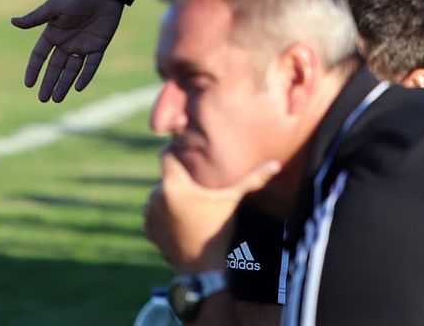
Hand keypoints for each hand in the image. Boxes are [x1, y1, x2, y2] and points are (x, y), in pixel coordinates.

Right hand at [12, 0, 125, 102]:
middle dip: (49, 83)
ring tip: (57, 99)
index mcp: (53, 33)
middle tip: (43, 99)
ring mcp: (82, 45)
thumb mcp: (54, 7)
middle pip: (55, 67)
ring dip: (64, 84)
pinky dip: (85, 76)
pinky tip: (78, 87)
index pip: (39, 55)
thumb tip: (13, 22)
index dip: (34, 69)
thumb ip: (36, 18)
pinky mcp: (98, 46)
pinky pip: (91, 65)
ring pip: (71, 69)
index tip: (28, 84)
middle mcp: (66, 42)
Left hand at [144, 150, 280, 271]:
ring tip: (191, 205)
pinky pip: (155, 212)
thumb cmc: (219, 231)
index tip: (191, 156)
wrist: (204, 269)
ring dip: (170, 196)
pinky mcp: (148, 229)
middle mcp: (155, 197)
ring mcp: (149, 214)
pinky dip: (164, 213)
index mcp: (173, 186)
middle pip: (167, 177)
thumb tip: (275, 165)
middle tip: (198, 187)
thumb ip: (253, 180)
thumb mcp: (234, 201)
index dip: (177, 153)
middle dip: (180, 179)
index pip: (166, 156)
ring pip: (159, 194)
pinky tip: (182, 220)